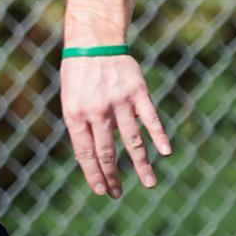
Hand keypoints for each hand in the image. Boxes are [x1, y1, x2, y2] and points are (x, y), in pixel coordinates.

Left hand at [59, 55, 171, 197]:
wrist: (94, 42)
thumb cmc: (79, 74)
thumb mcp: (69, 100)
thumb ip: (81, 126)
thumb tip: (94, 157)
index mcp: (75, 114)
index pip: (85, 152)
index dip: (93, 174)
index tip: (101, 190)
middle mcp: (97, 111)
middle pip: (107, 152)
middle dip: (112, 176)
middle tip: (117, 194)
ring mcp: (119, 102)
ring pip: (132, 141)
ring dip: (141, 165)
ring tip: (148, 184)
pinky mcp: (138, 92)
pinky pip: (151, 119)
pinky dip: (159, 136)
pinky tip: (166, 152)